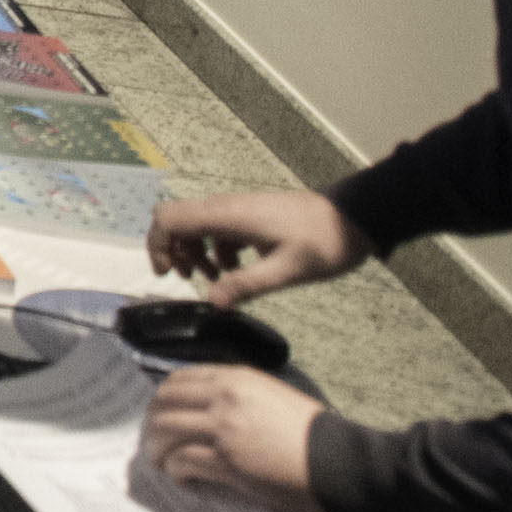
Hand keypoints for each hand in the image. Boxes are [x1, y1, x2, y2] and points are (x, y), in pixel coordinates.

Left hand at [137, 359, 329, 511]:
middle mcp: (225, 396)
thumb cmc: (312, 434)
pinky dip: (177, 471)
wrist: (339, 461)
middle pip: (164, 403)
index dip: (163, 399)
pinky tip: (183, 478)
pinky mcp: (227, 460)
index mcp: (237, 378)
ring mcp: (224, 428)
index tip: (160, 414)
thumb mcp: (273, 397)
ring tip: (162, 463)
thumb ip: (237, 396)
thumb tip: (205, 411)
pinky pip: (183, 461)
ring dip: (158, 449)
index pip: (179, 379)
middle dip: (152, 424)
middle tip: (154, 442)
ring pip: (165, 430)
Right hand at [149, 186, 357, 300]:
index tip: (167, 275)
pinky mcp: (248, 216)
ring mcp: (236, 210)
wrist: (353, 217)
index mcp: (227, 216)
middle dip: (173, 251)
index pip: (169, 219)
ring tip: (215, 280)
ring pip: (195, 226)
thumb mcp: (287, 270)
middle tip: (190, 280)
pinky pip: (216, 230)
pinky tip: (236, 270)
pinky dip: (215, 250)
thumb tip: (213, 303)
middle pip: (176, 220)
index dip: (158, 245)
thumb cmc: (322, 242)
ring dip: (195, 253)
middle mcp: (225, 208)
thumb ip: (246, 285)